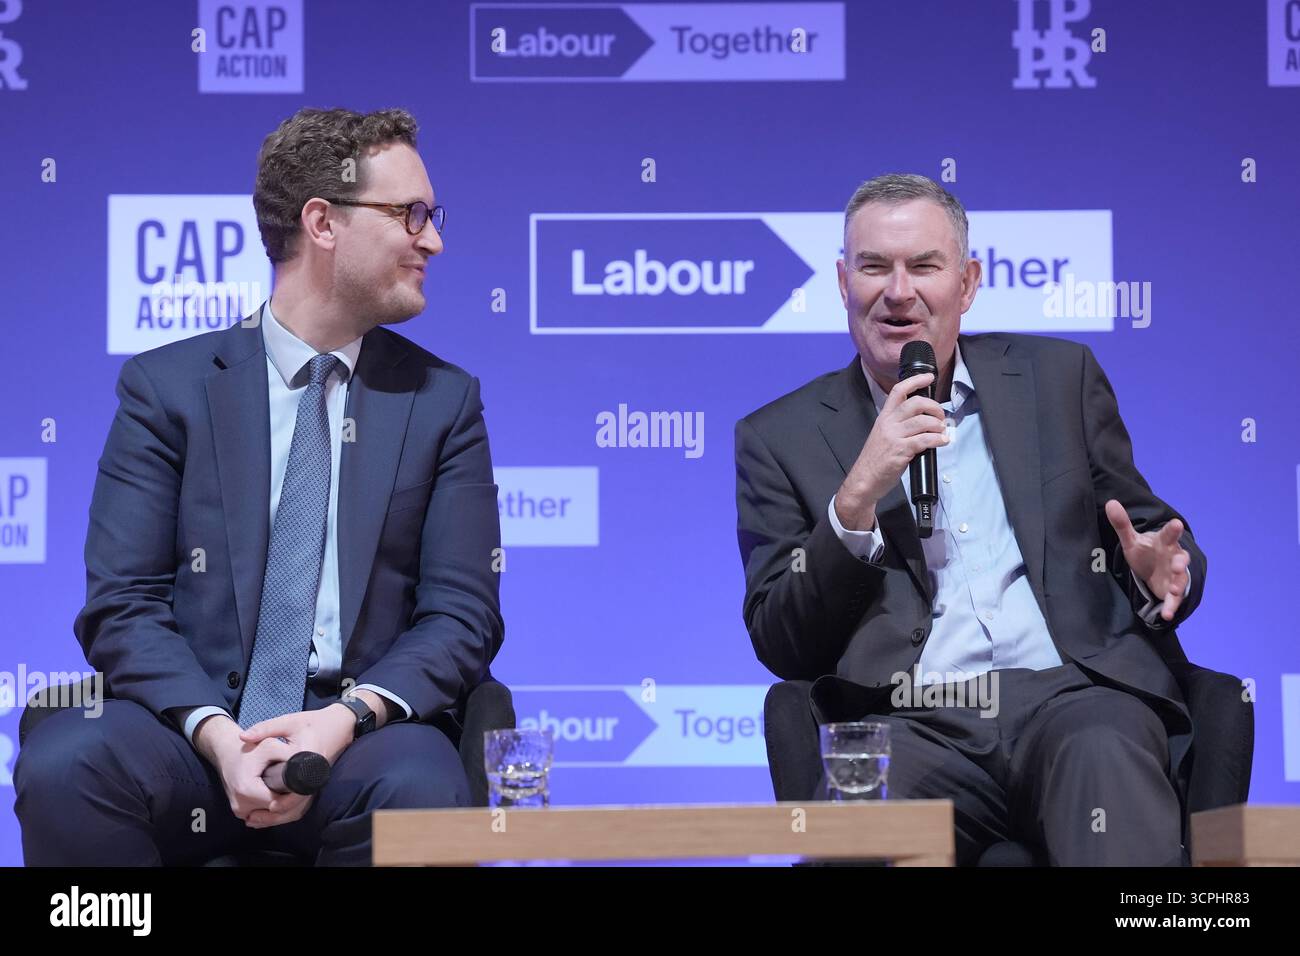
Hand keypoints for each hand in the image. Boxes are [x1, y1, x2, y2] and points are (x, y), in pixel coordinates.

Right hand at [202, 720, 302, 826]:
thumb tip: (308, 765)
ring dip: (287, 809)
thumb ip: (289, 754)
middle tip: (306, 790)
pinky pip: (264, 818)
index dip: (296, 796)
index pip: (280, 803)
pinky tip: (286, 797)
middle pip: (277, 814)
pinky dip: (277, 811)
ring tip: (297, 791)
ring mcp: (240, 812)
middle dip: (294, 804)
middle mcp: (241, 806)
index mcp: (247, 790)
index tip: (306, 786)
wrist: (228, 752)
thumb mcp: (270, 745)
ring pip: (272, 818)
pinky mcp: (242, 812)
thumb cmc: (250, 748)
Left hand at [234, 707, 353, 827]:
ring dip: (280, 816)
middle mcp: (315, 774)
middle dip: (276, 813)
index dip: (281, 798)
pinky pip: (302, 801)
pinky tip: (269, 813)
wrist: (340, 725)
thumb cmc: (314, 722)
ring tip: (255, 819)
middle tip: (251, 818)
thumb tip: (242, 737)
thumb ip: (265, 729)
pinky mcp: (315, 783)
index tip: (265, 806)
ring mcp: (317, 780)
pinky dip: (287, 809)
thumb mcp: (289, 721)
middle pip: (297, 801)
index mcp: (308, 758)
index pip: (295, 785)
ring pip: (301, 805)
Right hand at [835, 372, 948, 529]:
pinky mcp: (900, 451)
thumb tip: (924, 420)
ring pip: (922, 421)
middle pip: (915, 403)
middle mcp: (888, 423)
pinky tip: (942, 441)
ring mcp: (894, 437)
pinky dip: (937, 439)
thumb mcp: (883, 435)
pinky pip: (924, 440)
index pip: (898, 391)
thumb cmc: (876, 460)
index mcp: (884, 417)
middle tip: (940, 416)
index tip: (928, 377)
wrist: (864, 480)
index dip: (915, 381)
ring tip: (942, 431)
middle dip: (934, 407)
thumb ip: (899, 425)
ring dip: (937, 425)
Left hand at [1104, 499, 1190, 621]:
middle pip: (1180, 558)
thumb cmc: (1145, 551)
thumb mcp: (1131, 539)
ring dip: (1179, 585)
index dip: (1173, 529)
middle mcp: (1174, 557)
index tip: (1176, 523)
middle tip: (1177, 564)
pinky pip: (1175, 599)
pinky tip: (1168, 615)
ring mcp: (1176, 575)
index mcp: (1164, 542)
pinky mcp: (1173, 590)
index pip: (1169, 534)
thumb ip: (1122, 523)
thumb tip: (1110, 502)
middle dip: (1180, 562)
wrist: (1153, 569)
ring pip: (1181, 579)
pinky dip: (1172, 606)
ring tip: (1174, 590)